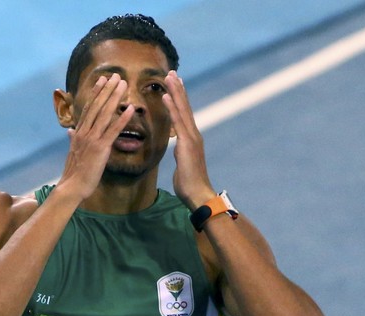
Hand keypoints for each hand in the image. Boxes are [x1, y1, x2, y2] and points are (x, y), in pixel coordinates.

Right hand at [57, 74, 134, 201]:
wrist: (73, 185)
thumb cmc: (74, 172)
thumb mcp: (73, 152)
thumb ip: (73, 139)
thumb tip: (70, 131)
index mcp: (79, 132)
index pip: (88, 108)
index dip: (96, 93)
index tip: (102, 80)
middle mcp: (85, 132)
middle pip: (97, 106)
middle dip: (107, 89)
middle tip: (116, 75)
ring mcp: (92, 139)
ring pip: (105, 114)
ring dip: (115, 98)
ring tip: (124, 85)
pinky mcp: (101, 148)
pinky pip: (113, 130)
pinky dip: (122, 119)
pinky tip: (131, 109)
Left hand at [163, 71, 215, 208]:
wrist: (198, 194)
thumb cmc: (189, 185)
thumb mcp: (183, 166)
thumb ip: (182, 156)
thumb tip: (180, 154)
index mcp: (191, 139)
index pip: (184, 115)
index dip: (180, 99)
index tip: (175, 85)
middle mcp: (194, 135)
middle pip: (185, 107)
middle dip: (178, 89)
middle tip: (172, 72)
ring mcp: (192, 138)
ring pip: (182, 109)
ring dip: (175, 91)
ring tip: (169, 76)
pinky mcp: (187, 143)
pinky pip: (177, 121)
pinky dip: (172, 107)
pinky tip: (166, 95)